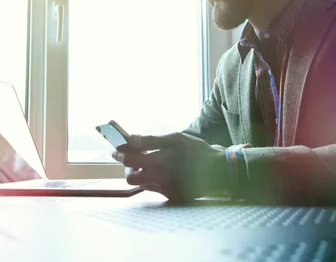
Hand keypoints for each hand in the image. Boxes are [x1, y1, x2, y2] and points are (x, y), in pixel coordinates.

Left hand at [112, 132, 227, 201]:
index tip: (117, 150)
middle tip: (136, 160)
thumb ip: (151, 140)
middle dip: (129, 168)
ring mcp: (164, 189)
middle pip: (131, 177)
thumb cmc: (197, 151)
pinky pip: (154, 190)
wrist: (219, 171)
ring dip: (141, 175)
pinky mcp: (171, 197)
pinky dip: (153, 181)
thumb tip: (131, 138)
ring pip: (142, 184)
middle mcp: (158, 178)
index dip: (120, 154)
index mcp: (158, 161)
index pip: (129, 160)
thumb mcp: (176, 138)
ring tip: (151, 165)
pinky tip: (163, 173)